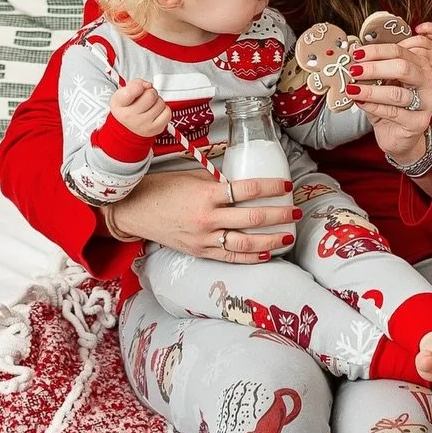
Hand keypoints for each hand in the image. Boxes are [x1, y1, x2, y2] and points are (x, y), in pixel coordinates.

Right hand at [104, 167, 300, 262]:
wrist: (135, 209)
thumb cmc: (163, 188)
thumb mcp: (192, 176)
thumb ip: (218, 179)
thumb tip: (244, 176)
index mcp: (206, 194)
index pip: (247, 190)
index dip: (271, 187)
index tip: (286, 185)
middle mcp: (207, 218)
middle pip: (252, 219)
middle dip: (279, 215)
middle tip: (296, 211)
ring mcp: (203, 238)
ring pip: (245, 243)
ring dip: (271, 240)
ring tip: (288, 235)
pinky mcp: (199, 251)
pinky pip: (230, 256)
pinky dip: (250, 256)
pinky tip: (267, 253)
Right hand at [109, 79, 170, 138]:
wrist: (126, 127)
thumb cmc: (127, 107)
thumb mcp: (124, 92)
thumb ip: (136, 83)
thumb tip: (148, 85)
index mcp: (119, 104)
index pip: (130, 92)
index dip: (138, 86)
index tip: (139, 87)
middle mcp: (129, 116)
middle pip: (151, 95)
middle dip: (151, 92)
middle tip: (145, 97)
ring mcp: (142, 124)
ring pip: (160, 103)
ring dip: (157, 102)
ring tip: (149, 106)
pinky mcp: (154, 129)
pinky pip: (167, 113)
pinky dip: (164, 110)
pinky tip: (155, 112)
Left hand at [349, 22, 431, 166]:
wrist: (399, 136)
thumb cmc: (391, 106)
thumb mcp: (384, 84)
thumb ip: (376, 70)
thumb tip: (354, 56)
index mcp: (421, 66)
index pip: (400, 51)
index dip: (377, 51)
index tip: (356, 54)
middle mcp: (428, 81)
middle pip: (403, 68)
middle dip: (375, 68)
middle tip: (354, 70)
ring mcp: (427, 103)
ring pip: (397, 93)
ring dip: (370, 91)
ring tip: (352, 89)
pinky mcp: (419, 122)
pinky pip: (393, 113)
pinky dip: (374, 107)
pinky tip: (360, 103)